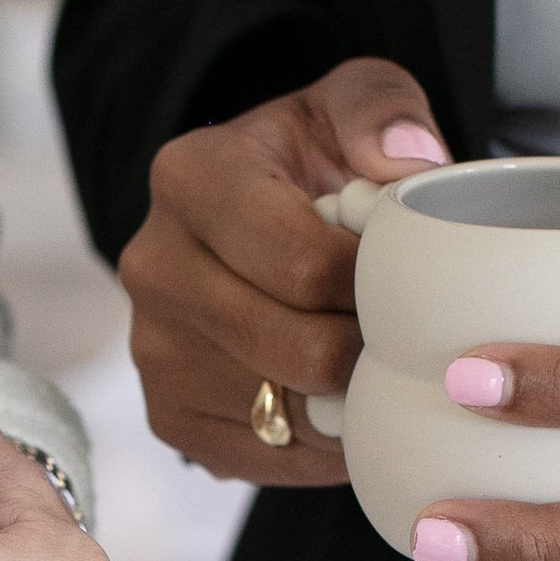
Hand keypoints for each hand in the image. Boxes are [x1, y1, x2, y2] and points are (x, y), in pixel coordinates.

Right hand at [118, 58, 452, 481]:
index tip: (405, 274)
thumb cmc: (314, 162)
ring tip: (372, 355)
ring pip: (290, 411)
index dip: (378, 285)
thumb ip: (383, 109)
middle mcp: (152, 265)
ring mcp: (152, 349)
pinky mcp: (168, 416)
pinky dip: (324, 442)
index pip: (305, 264)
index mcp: (191, 178)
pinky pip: (271, 456)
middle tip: (402, 326)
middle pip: (299, 349)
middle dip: (370, 347)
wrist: (255, 225)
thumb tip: (407, 162)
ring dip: (350, 398)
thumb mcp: (350, 104)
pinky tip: (339, 395)